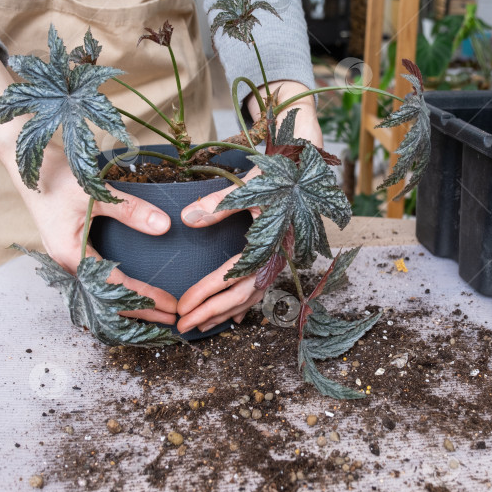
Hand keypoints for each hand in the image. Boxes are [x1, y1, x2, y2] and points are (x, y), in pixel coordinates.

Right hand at [0, 44, 177, 323]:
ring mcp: (68, 258)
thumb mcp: (96, 193)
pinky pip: (97, 281)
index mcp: (70, 255)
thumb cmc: (57, 175)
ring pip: (102, 294)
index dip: (145, 298)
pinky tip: (132, 297)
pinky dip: (117, 292)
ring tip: (157, 315)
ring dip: (129, 306)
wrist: (25, 159)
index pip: (116, 287)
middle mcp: (67, 264)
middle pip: (109, 299)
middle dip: (141, 311)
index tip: (171, 306)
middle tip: (172, 319)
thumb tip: (165, 227)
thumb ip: (130, 210)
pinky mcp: (71, 250)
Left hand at [176, 80, 322, 332]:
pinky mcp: (279, 256)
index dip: (206, 293)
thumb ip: (217, 204)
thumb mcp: (248, 185)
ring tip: (201, 326)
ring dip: (225, 312)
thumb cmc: (279, 172)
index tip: (182, 305)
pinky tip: (231, 316)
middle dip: (211, 313)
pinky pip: (260, 288)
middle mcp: (279, 256)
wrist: (308, 164)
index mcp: (272, 242)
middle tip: (183, 327)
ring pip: (252, 296)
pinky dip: (243, 304)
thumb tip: (185, 218)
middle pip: (242, 295)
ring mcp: (281, 259)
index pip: (233, 276)